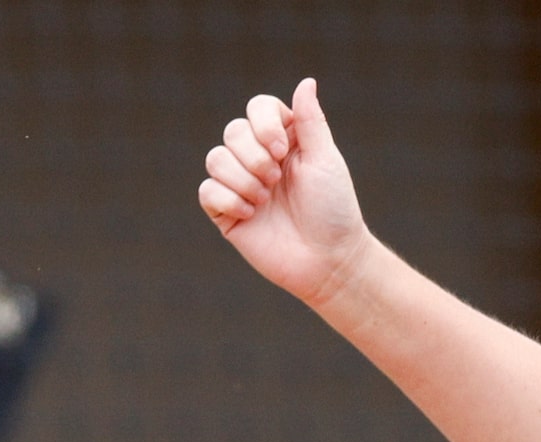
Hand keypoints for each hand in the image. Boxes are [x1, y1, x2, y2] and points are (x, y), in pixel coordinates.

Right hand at [198, 78, 373, 308]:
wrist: (328, 260)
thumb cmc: (333, 210)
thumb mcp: (325, 160)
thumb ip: (311, 120)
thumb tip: (306, 81)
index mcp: (284, 140)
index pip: (257, 108)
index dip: (264, 124)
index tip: (284, 149)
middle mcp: (259, 158)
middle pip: (233, 131)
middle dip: (255, 156)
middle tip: (277, 180)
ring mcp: (241, 185)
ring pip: (215, 158)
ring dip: (243, 179)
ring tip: (266, 200)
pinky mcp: (227, 212)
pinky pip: (207, 191)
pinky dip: (229, 200)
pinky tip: (252, 215)